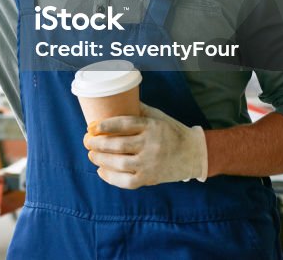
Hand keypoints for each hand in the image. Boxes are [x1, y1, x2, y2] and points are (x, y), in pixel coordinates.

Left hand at [83, 103, 207, 188]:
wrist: (195, 154)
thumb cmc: (171, 131)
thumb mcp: (157, 116)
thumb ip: (137, 110)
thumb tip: (112, 101)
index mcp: (152, 126)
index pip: (124, 124)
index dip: (104, 125)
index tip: (92, 126)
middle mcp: (151, 145)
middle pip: (117, 145)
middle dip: (97, 143)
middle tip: (87, 140)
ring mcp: (151, 163)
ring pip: (119, 163)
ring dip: (100, 159)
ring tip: (91, 154)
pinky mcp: (151, 179)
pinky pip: (126, 181)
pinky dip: (111, 177)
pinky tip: (101, 170)